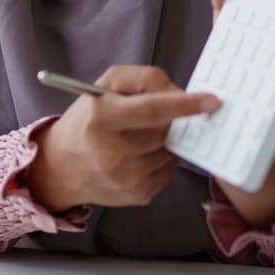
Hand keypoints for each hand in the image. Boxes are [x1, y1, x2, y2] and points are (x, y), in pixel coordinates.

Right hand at [24, 65, 219, 212]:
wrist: (61, 167)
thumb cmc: (87, 119)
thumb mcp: (104, 86)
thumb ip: (143, 79)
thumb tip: (180, 93)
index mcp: (102, 119)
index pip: (152, 110)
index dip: (185, 104)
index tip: (212, 100)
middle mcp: (112, 153)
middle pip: (166, 130)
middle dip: (171, 119)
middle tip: (154, 115)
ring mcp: (127, 178)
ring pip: (172, 150)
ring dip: (167, 139)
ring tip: (141, 136)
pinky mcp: (138, 195)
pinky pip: (170, 170)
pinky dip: (163, 158)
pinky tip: (142, 154)